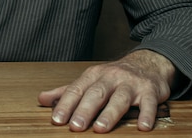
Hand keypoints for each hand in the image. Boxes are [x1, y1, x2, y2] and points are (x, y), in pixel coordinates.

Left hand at [38, 50, 176, 132]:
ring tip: (101, 128)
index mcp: (94, 75)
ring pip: (119, 98)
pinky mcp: (149, 91)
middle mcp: (111, 77)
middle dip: (85, 109)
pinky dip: (147, 114)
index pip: (77, 89)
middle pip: (96, 93)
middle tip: (75, 126)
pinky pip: (149, 103)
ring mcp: (130, 83)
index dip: (66, 104)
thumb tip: (42, 99)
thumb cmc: (114, 77)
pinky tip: (143, 126)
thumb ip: (66, 91)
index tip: (56, 119)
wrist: (147, 63)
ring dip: (110, 113)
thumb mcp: (89, 80)